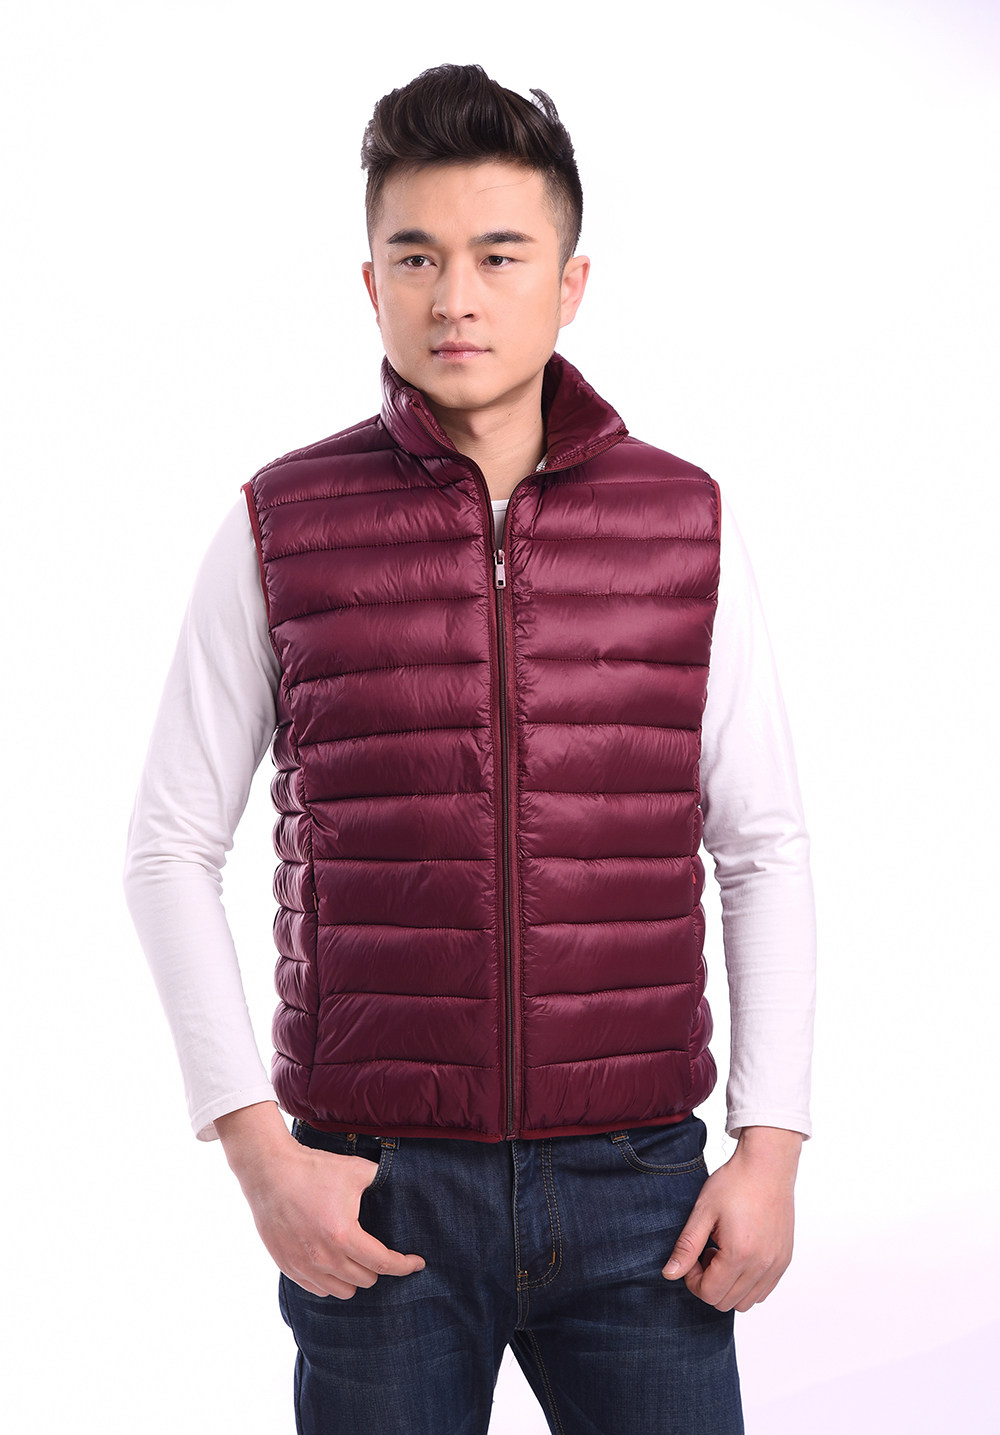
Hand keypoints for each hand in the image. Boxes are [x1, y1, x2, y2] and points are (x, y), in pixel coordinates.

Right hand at [216, 1102, 425, 1299]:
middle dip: (376, 1266)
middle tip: (376, 1249)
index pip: (383, 1264)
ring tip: (355, 1257)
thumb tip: (405, 1183)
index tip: (417, 1263)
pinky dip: (330, 1281)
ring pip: (342, 1291)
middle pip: (365, 1281)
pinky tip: (333, 1263)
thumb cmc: (313, 1169)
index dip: (405, 1266)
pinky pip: (317, 1289)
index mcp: (344, 1236)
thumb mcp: (356, 1170)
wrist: (269, 1172)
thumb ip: (382, 1180)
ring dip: (353, 1278)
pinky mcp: (287, 1267)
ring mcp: (303, 1266)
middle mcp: (324, 1258)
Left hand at [661, 1125, 801, 1312]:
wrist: (767, 1165)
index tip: (693, 1255)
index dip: (693, 1279)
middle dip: (709, 1283)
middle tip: (706, 1252)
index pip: (709, 1294)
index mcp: (739, 1254)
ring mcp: (776, 1265)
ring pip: (746, 1302)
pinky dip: (747, 1282)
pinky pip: (763, 1291)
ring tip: (723, 1252)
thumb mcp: (703, 1212)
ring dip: (729, 1285)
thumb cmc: (734, 1183)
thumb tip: (669, 1274)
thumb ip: (686, 1247)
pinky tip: (740, 1253)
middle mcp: (762, 1266)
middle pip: (726, 1303)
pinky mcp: (784, 1260)